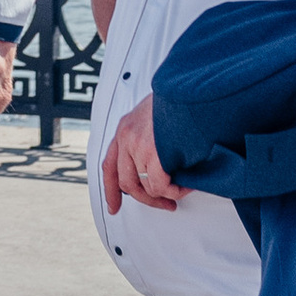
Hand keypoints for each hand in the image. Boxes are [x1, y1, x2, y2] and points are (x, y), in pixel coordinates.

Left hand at [103, 97, 184, 214]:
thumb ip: (148, 137)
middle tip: (166, 204)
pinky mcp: (153, 152)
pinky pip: (160, 185)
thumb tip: (157, 164)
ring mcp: (138, 145)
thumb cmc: (177, 100)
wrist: (186, 88)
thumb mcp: (154, 114)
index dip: (110, 190)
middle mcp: (126, 138)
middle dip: (147, 200)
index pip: (109, 166)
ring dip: (166, 194)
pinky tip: (186, 185)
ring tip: (182, 188)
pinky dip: (175, 191)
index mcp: (124, 129)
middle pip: (127, 183)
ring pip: (147, 186)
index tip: (113, 207)